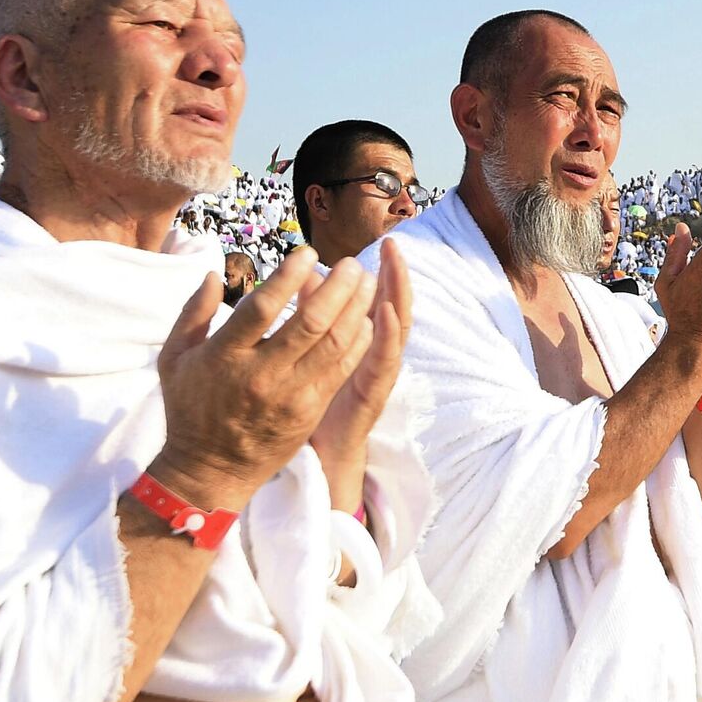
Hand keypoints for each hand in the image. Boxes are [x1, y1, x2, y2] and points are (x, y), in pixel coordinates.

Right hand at [149, 248, 375, 511]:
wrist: (210, 471)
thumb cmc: (190, 409)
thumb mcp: (173, 359)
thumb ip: (191, 313)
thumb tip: (210, 274)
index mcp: (224, 356)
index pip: (261, 309)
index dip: (288, 278)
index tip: (307, 253)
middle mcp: (260, 375)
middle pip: (309, 324)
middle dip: (337, 288)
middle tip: (351, 264)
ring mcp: (289, 396)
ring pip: (333, 345)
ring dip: (355, 310)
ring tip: (366, 282)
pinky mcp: (309, 412)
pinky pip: (340, 371)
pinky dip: (357, 343)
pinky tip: (365, 320)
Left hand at [310, 239, 412, 507]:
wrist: (320, 457)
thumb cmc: (310, 404)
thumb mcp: (307, 353)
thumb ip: (310, 316)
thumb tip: (305, 277)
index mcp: (360, 344)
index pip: (376, 300)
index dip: (383, 273)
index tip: (385, 244)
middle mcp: (374, 356)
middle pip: (392, 308)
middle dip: (395, 277)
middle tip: (395, 245)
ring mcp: (376, 376)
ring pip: (394, 332)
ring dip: (396, 298)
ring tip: (396, 267)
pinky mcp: (372, 395)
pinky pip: (382, 363)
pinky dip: (385, 336)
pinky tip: (382, 312)